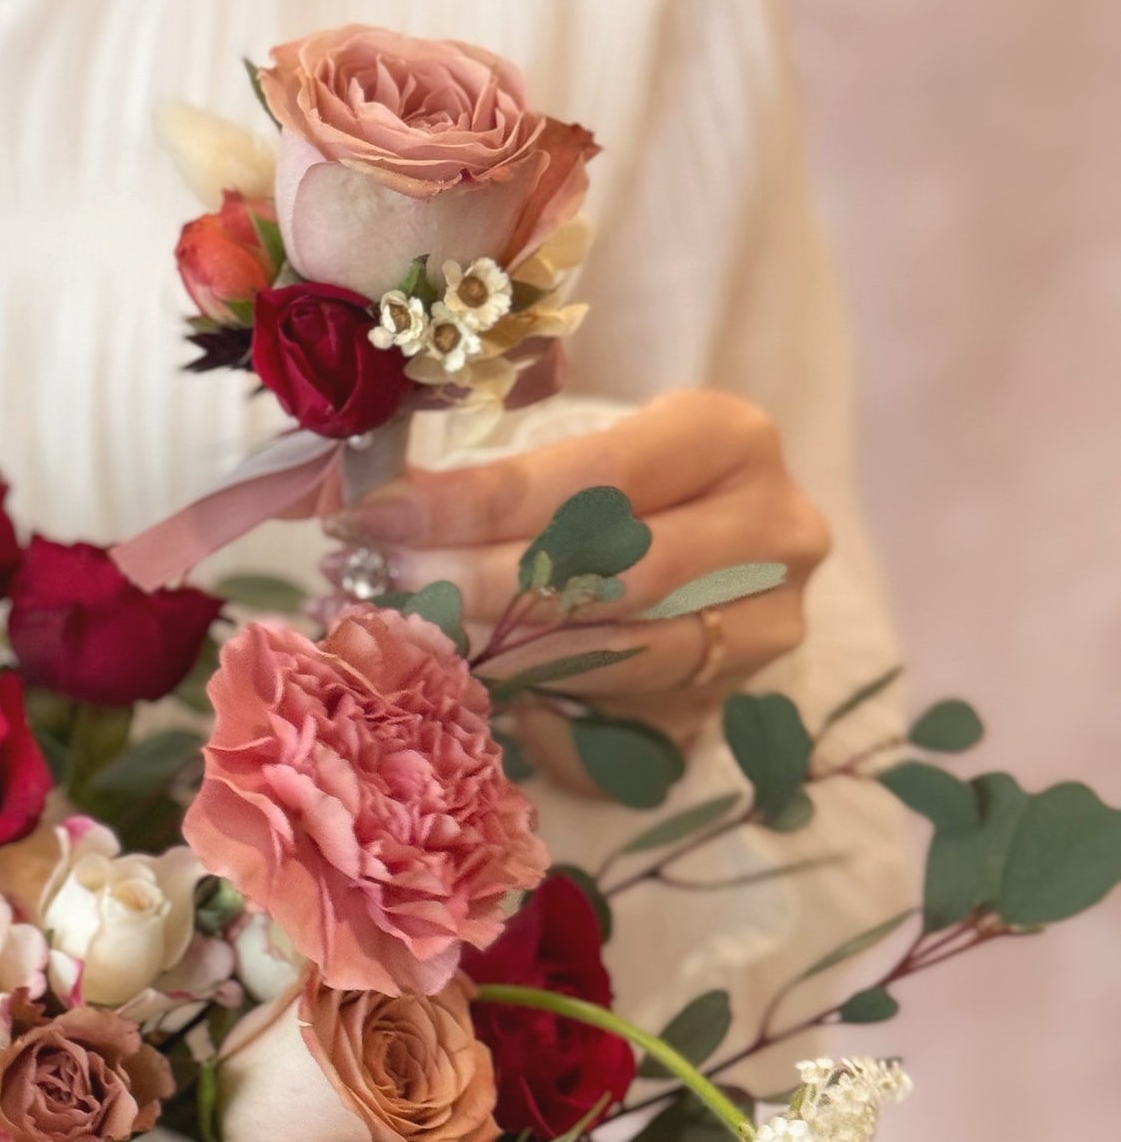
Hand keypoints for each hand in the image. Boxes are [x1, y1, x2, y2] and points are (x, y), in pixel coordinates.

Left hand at [337, 390, 830, 749]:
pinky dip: (541, 691)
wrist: (707, 549)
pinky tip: (469, 676)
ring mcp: (769, 621)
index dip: (482, 501)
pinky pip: (626, 704)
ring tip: (416, 632)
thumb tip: (368, 503)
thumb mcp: (574, 459)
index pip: (595, 474)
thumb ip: (496, 480)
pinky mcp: (738, 693)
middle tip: (390, 584)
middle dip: (487, 580)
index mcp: (728, 437)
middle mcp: (773, 528)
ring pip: (625, 648)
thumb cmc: (623, 488)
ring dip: (506, 647)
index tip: (383, 516)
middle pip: (616, 569)